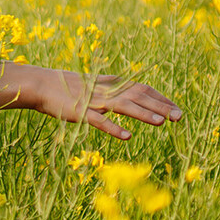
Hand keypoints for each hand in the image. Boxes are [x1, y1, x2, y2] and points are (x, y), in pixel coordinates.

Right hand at [0, 62, 181, 140]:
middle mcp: (106, 90)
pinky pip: (99, 121)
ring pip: (124, 106)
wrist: (39, 84)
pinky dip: (114, 127)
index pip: (141, 87)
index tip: (175, 106)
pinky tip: (128, 136)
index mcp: (109, 83)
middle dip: (160, 105)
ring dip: (144, 114)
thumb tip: (125, 93)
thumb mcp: (91, 84)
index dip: (159, 97)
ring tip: (163, 122)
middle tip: (180, 116)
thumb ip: (109, 89)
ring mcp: (93, 101)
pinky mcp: (80, 112)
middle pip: (138, 95)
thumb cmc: (64, 86)